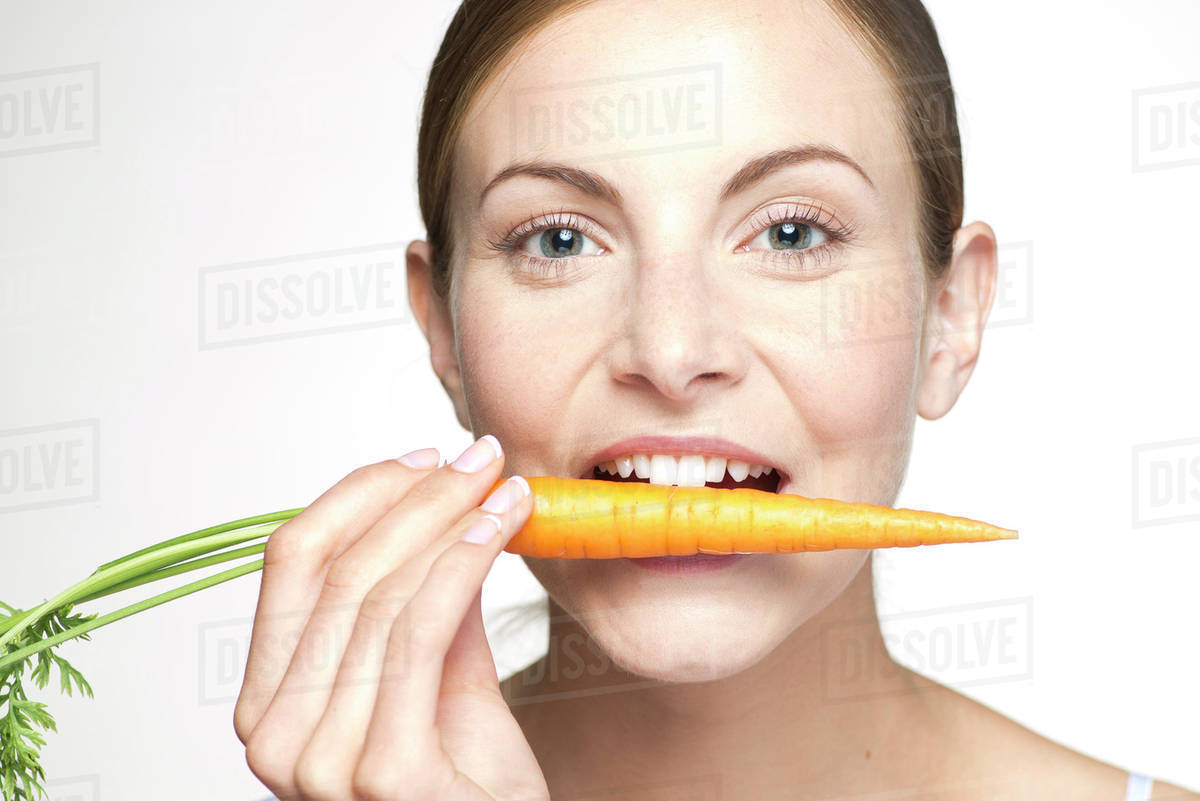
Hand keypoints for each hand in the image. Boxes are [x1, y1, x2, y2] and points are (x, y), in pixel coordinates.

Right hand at [233, 436, 549, 800]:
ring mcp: (320, 762)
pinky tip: (500, 528)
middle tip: (478, 459)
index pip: (291, 561)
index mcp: (266, 703)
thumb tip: (443, 502)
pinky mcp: (382, 775)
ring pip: (379, 596)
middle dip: (415, 497)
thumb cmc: (471, 777)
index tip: (424, 458)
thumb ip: (426, 597)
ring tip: (503, 488)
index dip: (359, 495)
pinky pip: (418, 634)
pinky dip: (462, 563)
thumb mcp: (440, 672)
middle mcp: (273, 736)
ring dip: (449, 521)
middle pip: (337, 571)